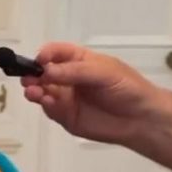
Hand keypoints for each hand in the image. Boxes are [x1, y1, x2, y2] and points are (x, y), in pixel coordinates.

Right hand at [21, 42, 171, 146]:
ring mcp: (65, 97)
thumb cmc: (127, 88)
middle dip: (32, 74)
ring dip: (33, 90)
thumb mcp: (104, 72)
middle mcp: (67, 78)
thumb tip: (45, 71)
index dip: (45, 54)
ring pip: (41, 91)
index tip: (40, 61)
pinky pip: (49, 109)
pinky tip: (47, 102)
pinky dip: (44, 105)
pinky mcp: (65, 116)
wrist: (142, 119)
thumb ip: (74, 71)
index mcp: (78, 61)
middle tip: (29, 79)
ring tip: (34, 92)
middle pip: (41, 72)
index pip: (55, 52)